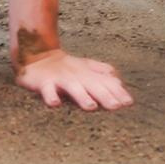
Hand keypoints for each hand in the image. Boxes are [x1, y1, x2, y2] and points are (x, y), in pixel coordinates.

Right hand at [16, 48, 133, 110]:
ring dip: (81, 96)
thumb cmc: (65, 66)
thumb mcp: (86, 67)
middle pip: (93, 85)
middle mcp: (77, 75)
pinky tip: (55, 104)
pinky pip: (46, 89)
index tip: (128, 103)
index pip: (106, 82)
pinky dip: (50, 95)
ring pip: (72, 87)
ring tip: (90, 107)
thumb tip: (120, 82)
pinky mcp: (43, 82)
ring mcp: (60, 78)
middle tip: (115, 107)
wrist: (36, 56)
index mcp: (88, 73)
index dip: (118, 92)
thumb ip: (103, 73)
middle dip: (104, 95)